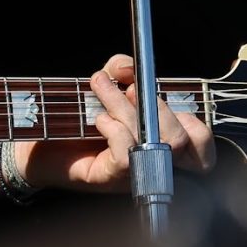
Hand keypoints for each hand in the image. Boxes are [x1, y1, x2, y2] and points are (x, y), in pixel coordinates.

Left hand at [25, 53, 216, 192]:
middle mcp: (159, 166)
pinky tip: (98, 121)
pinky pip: (128, 153)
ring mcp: (139, 175)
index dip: (188, 119)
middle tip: (125, 88)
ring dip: (125, 107)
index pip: (203, 143)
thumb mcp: (108, 85)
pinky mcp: (113, 179)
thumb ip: (123, 71)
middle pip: (182, 139)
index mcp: (168, 146)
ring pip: (155, 142)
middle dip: (154, 105)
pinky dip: (114, 128)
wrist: (43, 143)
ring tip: (99, 87)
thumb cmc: (80, 117)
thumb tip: (129, 67)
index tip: (156, 96)